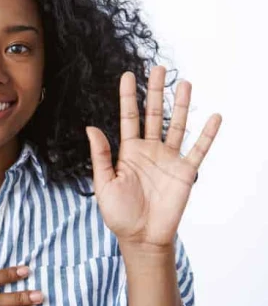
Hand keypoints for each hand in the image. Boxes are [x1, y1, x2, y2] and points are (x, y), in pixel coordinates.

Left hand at [85, 66, 221, 249]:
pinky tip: (214, 117)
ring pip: (176, 126)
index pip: (128, 117)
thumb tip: (91, 127)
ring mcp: (168, 159)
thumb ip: (101, 155)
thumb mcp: (103, 183)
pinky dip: (207, 134)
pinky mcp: (185, 172)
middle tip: (158, 68)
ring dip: (181, 105)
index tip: (128, 75)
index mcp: (128, 151)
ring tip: (184, 83)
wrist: (140, 237)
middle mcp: (149, 150)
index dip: (128, 96)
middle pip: (154, 114)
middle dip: (156, 92)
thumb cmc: (118, 213)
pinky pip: (198, 149)